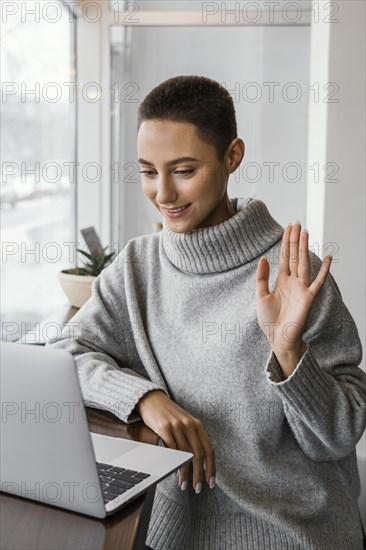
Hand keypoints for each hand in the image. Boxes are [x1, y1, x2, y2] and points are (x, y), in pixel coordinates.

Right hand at [134, 390, 215, 493]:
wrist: (151, 399)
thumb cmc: (168, 414)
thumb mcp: (184, 423)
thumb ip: (192, 437)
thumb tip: (199, 461)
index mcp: (197, 425)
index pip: (209, 449)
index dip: (211, 467)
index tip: (211, 482)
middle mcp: (189, 425)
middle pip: (199, 454)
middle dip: (200, 474)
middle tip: (198, 488)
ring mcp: (177, 426)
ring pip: (185, 454)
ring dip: (185, 473)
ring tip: (184, 485)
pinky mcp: (164, 427)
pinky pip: (172, 449)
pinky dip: (174, 463)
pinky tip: (173, 472)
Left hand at [256, 222, 331, 376]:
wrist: (277, 337)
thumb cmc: (269, 320)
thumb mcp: (260, 296)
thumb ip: (262, 277)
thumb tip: (263, 258)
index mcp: (281, 280)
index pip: (285, 256)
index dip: (286, 242)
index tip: (288, 227)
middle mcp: (293, 281)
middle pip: (295, 256)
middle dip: (295, 240)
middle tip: (296, 223)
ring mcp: (301, 288)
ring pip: (304, 263)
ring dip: (305, 248)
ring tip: (305, 233)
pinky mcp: (308, 297)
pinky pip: (318, 281)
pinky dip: (323, 270)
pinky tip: (327, 258)